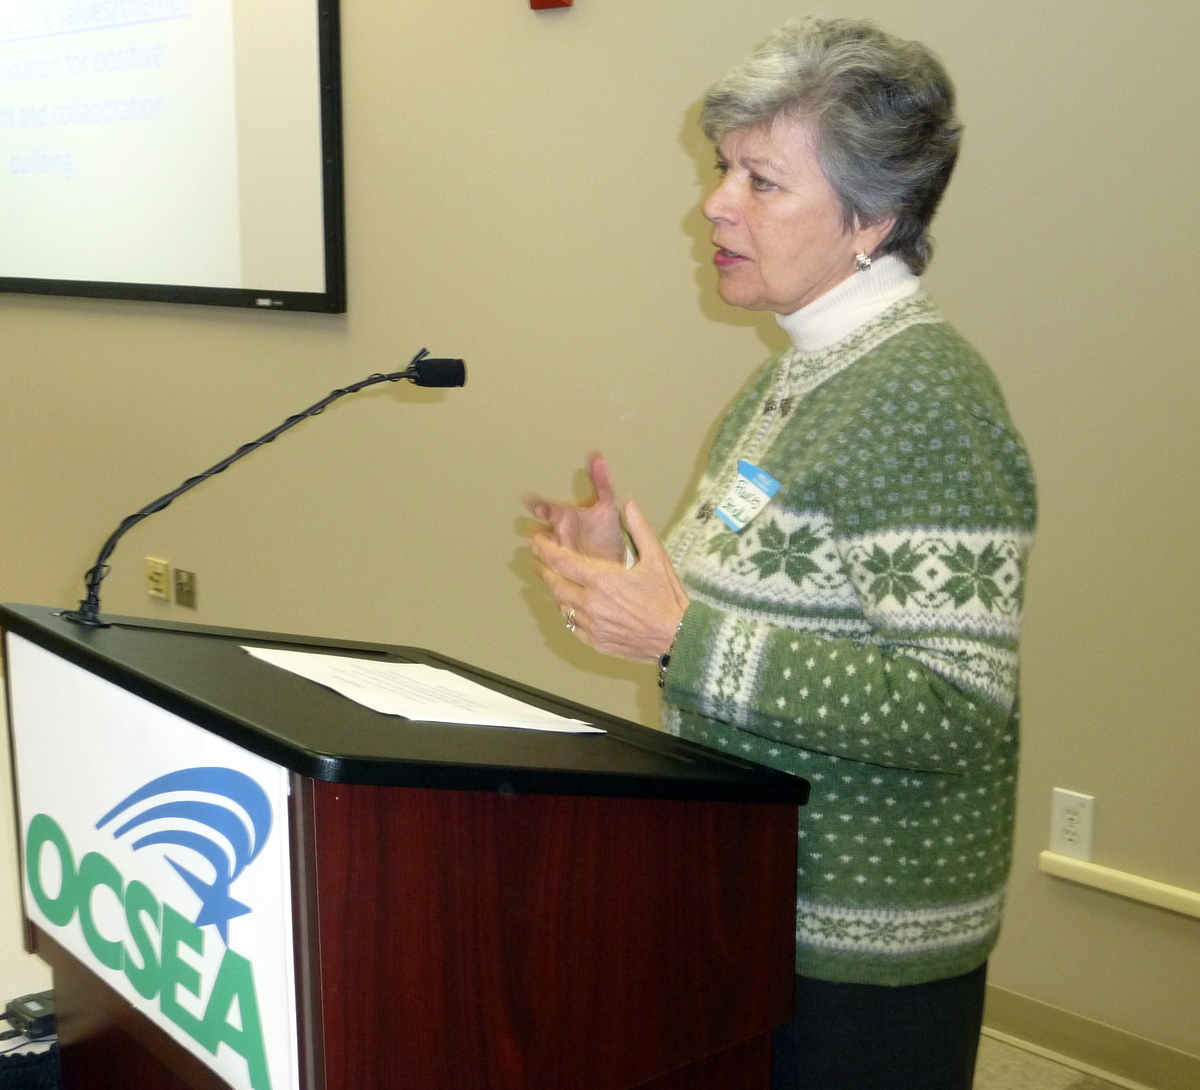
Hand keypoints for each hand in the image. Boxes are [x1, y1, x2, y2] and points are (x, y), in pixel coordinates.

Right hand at [523, 452, 624, 562]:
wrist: (614, 561)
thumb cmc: (607, 532)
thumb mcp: (607, 506)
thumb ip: (602, 483)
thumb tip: (598, 457)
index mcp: (565, 516)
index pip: (548, 508)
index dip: (541, 506)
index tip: (536, 504)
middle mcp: (557, 532)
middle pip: (539, 530)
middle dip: (534, 531)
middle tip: (532, 533)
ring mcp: (556, 550)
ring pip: (541, 548)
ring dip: (538, 549)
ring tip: (536, 549)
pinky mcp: (559, 567)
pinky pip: (548, 565)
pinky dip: (545, 565)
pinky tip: (544, 565)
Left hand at [530, 498, 688, 663]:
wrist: (679, 637)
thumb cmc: (668, 599)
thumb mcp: (657, 558)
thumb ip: (639, 529)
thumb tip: (629, 504)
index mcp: (602, 579)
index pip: (561, 561)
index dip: (544, 549)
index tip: (536, 541)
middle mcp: (591, 603)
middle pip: (554, 584)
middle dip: (544, 570)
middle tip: (540, 560)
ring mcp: (591, 624)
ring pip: (561, 605)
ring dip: (556, 591)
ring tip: (554, 580)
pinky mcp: (596, 641)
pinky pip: (572, 625)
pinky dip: (569, 613)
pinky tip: (572, 606)